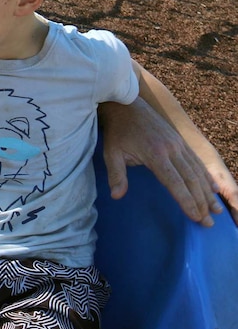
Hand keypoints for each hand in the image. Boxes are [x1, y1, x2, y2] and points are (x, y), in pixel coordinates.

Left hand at [100, 99, 221, 226]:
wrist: (126, 105)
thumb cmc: (117, 131)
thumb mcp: (111, 153)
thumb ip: (116, 175)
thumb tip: (117, 196)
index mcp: (155, 154)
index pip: (175, 182)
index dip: (186, 201)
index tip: (196, 217)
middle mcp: (172, 149)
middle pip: (191, 180)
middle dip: (201, 203)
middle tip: (208, 223)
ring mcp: (178, 144)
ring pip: (197, 171)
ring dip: (207, 193)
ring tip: (216, 211)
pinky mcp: (179, 141)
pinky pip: (196, 161)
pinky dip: (205, 177)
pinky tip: (213, 189)